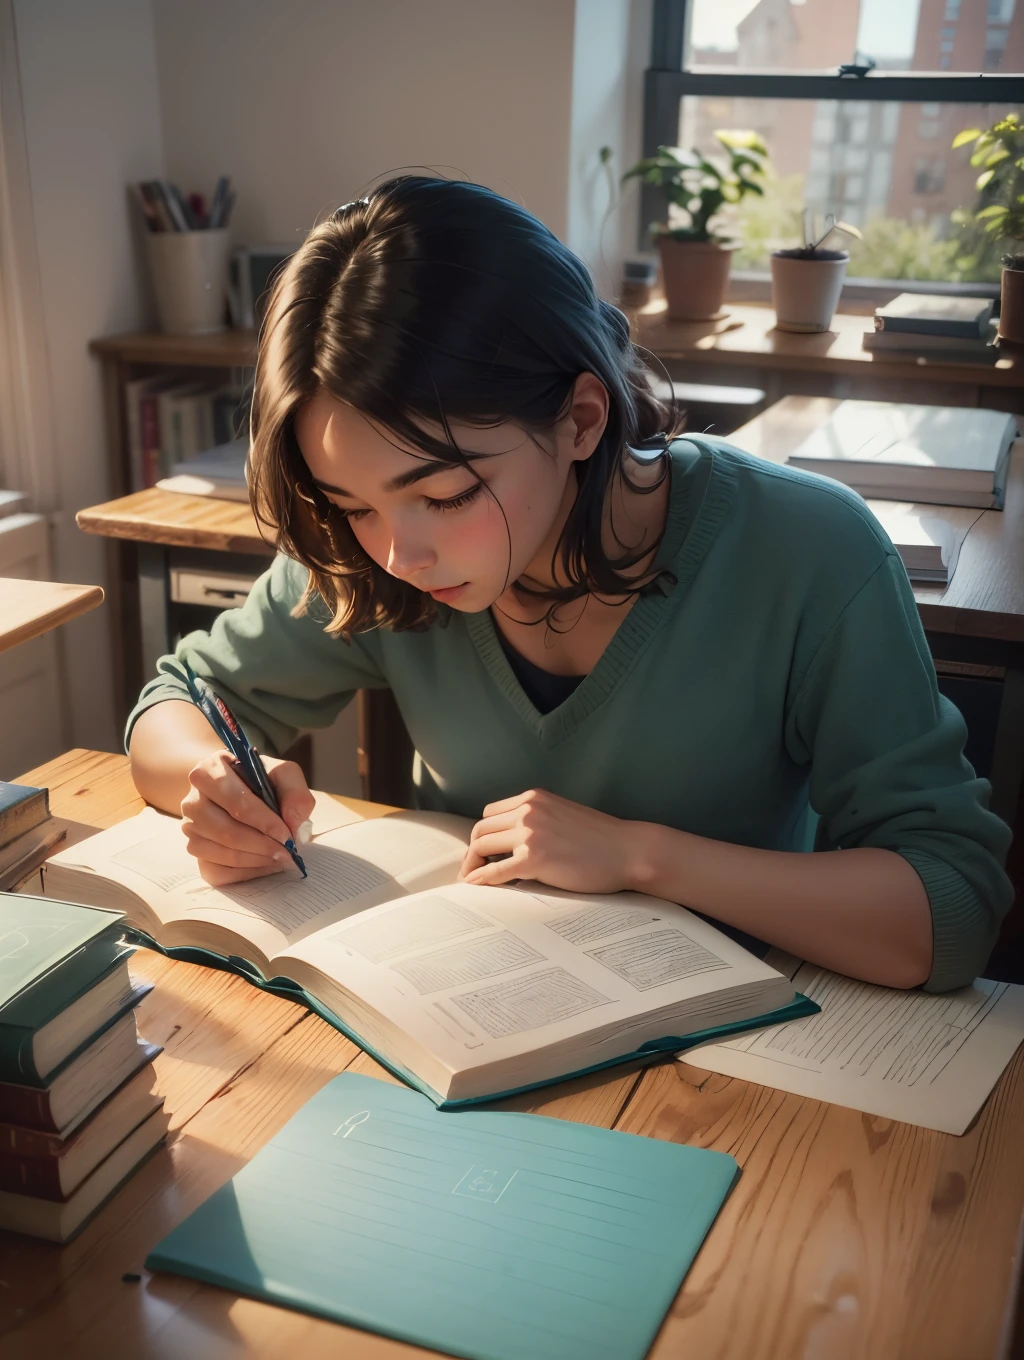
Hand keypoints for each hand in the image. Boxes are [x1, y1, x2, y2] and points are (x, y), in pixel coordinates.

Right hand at [179, 750, 315, 885]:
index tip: (286, 834)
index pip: (234, 800)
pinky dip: (245, 873)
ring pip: (220, 853)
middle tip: (287, 851)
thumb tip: (294, 825)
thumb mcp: (282, 774)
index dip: (262, 820)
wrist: (238, 791)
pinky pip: (216, 871)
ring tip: (280, 857)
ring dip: (255, 860)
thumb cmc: (260, 781)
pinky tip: (265, 864)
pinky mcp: (194, 850)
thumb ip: (294, 792)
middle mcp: (192, 799)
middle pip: (225, 830)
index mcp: (209, 770)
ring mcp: (189, 827)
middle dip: (261, 845)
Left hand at [458, 788, 644, 893]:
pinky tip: (475, 887)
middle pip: (481, 829)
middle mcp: (529, 810)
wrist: (630, 852)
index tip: (484, 854)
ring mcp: (531, 833)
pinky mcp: (535, 858)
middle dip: (473, 852)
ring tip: (475, 881)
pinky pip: (496, 871)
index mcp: (534, 798)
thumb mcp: (563, 816)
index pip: (491, 813)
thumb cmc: (602, 840)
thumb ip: (538, 820)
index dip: (484, 835)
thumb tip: (513, 841)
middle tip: (473, 871)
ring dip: (474, 866)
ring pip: (482, 847)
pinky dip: (481, 879)